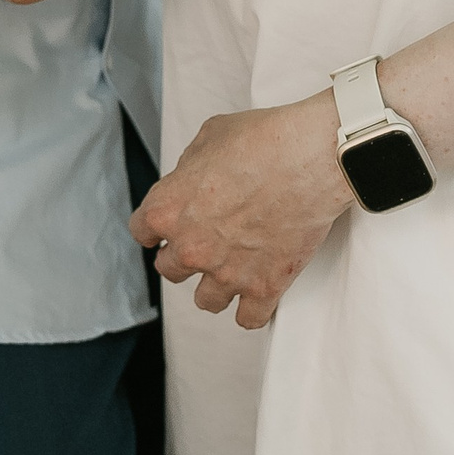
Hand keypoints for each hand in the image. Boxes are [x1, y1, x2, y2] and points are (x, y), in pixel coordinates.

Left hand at [131, 92, 351, 330]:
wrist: (311, 158)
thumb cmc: (263, 140)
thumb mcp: (209, 136)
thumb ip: (189, 168)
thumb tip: (189, 182)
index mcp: (169, 208)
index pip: (142, 230)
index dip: (153, 226)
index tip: (162, 227)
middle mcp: (191, 247)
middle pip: (169, 270)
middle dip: (183, 254)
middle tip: (203, 241)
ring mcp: (227, 273)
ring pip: (206, 301)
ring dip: (214, 285)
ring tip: (230, 268)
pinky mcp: (263, 288)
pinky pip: (248, 319)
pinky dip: (252, 307)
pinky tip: (257, 290)